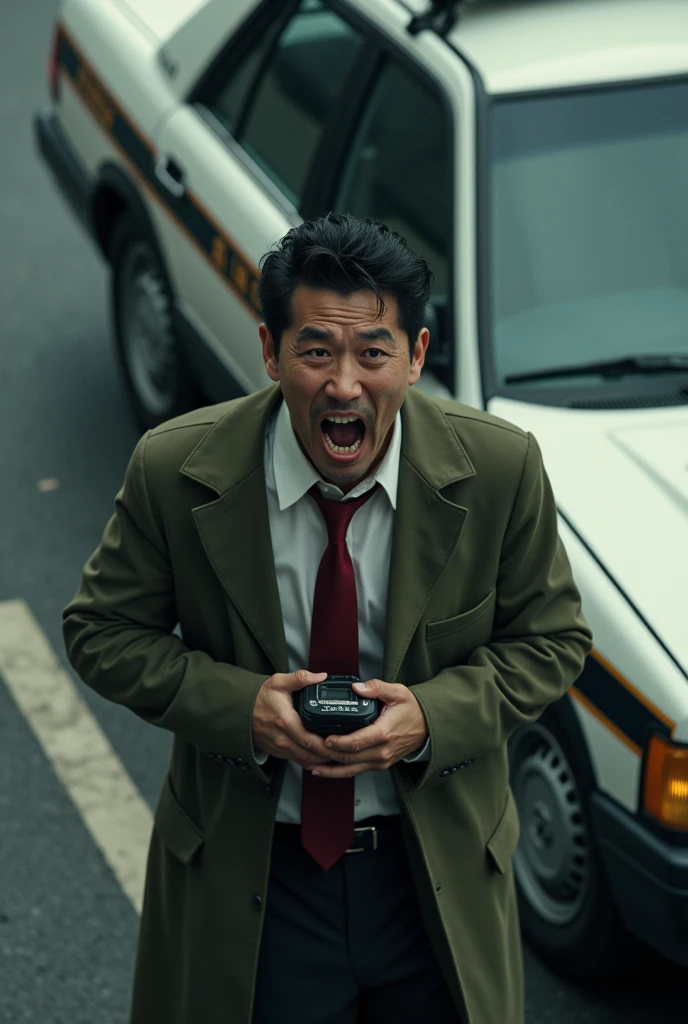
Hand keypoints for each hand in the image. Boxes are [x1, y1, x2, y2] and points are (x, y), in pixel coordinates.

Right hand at [252, 670, 342, 769]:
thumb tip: (322, 677)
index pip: (310, 739)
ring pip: (306, 761)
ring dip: (322, 760)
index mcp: (285, 721)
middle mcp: (283, 738)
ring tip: (338, 754)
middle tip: (346, 751)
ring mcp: (280, 748)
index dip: (328, 744)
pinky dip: (312, 761)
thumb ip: (301, 678)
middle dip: (330, 755)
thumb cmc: (260, 696)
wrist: (240, 710)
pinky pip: (298, 761)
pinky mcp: (278, 752)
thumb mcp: (279, 682)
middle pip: (311, 754)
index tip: (342, 741)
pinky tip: (322, 756)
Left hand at [310, 679, 427, 778]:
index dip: (338, 742)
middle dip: (328, 756)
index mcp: (383, 733)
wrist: (428, 727)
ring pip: (351, 770)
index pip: (356, 742)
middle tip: (310, 749)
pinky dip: (340, 772)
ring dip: (331, 770)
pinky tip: (326, 769)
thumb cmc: (412, 709)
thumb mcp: (398, 692)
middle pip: (349, 758)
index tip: (323, 737)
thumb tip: (357, 687)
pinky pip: (357, 771)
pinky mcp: (379, 764)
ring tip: (312, 766)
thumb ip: (377, 688)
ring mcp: (380, 761)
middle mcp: (381, 752)